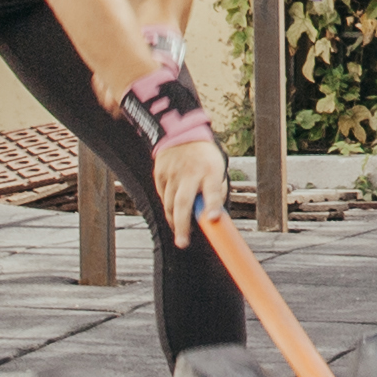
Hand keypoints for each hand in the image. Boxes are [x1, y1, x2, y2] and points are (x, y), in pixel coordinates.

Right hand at [125, 54, 222, 239]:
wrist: (180, 134)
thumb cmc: (205, 158)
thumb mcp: (217, 170)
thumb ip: (216, 191)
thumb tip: (212, 216)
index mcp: (210, 170)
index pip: (213, 189)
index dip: (213, 204)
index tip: (213, 219)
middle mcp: (191, 172)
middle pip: (184, 202)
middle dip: (183, 225)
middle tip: (183, 243)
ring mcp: (173, 173)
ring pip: (170, 203)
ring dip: (175, 221)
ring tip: (181, 233)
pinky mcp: (160, 174)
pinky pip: (163, 197)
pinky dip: (168, 207)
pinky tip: (174, 211)